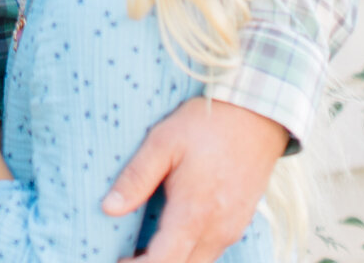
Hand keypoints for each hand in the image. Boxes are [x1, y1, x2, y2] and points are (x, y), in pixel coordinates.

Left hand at [102, 99, 287, 262]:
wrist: (256, 115)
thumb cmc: (205, 125)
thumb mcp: (163, 142)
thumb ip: (136, 178)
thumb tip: (108, 208)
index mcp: (193, 214)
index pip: (162, 262)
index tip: (117, 258)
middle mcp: (216, 231)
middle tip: (127, 253)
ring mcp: (232, 229)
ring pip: (198, 262)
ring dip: (173, 259)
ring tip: (146, 245)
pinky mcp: (240, 222)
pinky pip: (211, 250)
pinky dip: (189, 251)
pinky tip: (174, 233)